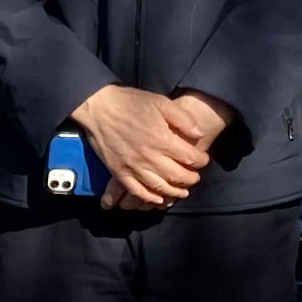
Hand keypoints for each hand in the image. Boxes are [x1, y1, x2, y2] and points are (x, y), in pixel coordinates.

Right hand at [76, 83, 212, 207]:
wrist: (98, 106)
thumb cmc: (130, 102)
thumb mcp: (160, 102)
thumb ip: (183, 118)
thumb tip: (200, 134)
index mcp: (162, 139)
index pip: (190, 158)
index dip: (201, 161)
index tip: (203, 160)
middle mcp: (150, 156)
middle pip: (178, 176)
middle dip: (191, 178)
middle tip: (195, 177)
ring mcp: (133, 166)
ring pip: (160, 187)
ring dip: (175, 192)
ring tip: (183, 191)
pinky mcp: (119, 172)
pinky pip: (137, 191)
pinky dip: (150, 198)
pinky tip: (158, 198)